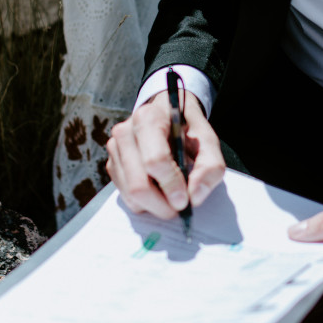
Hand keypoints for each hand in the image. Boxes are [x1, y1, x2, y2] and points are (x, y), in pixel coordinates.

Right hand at [106, 90, 226, 218]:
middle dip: (162, 205)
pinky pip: (126, 197)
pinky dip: (145, 202)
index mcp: (149, 119)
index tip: (185, 199)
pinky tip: (159, 190)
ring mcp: (115, 149)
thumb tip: (195, 196)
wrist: (167, 115)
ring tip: (172, 197)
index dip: (171, 185)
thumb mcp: (208, 141)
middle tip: (180, 207)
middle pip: (138, 185)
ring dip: (155, 206)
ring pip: (131, 195)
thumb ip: (210, 166)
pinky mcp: (112, 164)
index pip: (154, 161)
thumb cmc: (187, 128)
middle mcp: (125, 132)